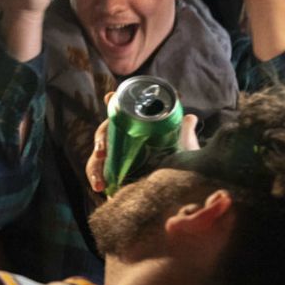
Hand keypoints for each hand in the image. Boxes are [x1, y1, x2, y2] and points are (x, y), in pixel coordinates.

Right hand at [85, 91, 199, 193]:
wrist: (180, 185)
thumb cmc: (180, 162)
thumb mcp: (183, 146)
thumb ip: (185, 130)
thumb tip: (190, 117)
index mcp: (134, 127)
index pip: (120, 111)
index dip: (113, 102)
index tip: (109, 96)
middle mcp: (121, 140)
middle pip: (104, 134)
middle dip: (101, 141)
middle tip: (102, 152)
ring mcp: (115, 158)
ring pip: (97, 158)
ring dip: (94, 168)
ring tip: (99, 182)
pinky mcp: (113, 175)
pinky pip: (99, 175)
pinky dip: (96, 180)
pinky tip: (100, 188)